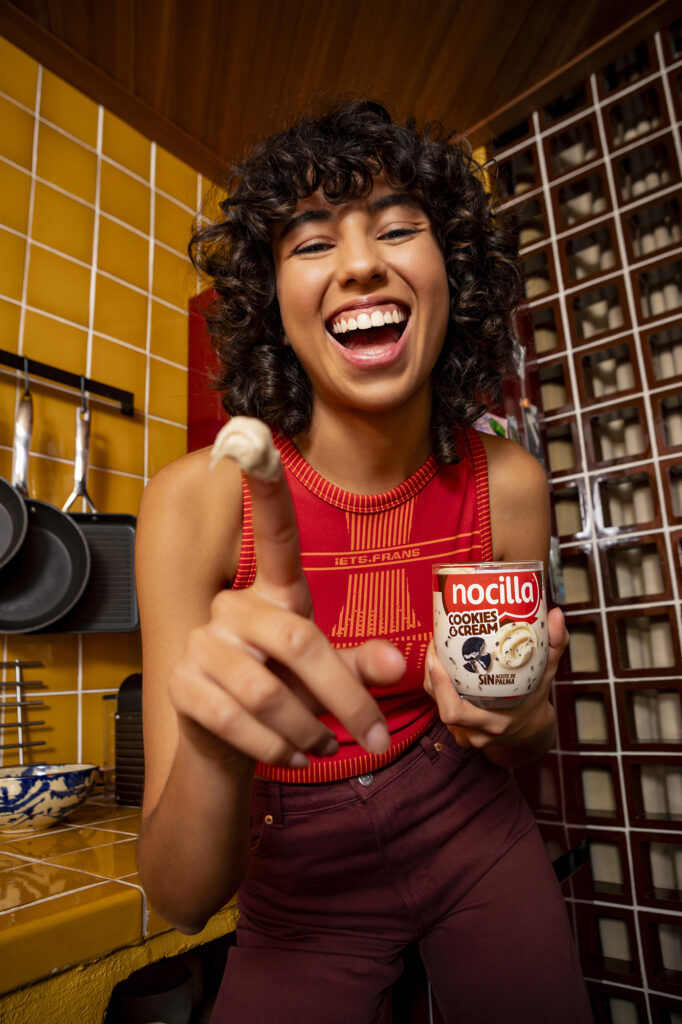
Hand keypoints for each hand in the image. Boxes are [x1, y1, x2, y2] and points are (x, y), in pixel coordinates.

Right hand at [170, 465, 403, 769]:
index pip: (272, 532)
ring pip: (269, 691)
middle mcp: (232, 608)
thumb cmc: (286, 698)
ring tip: (329, 749)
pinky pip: (238, 720)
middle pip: (299, 640)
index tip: (251, 437)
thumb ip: (359, 665)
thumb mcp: (327, 677)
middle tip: (375, 736)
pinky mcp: (180, 684)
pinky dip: (278, 749)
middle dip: (345, 697)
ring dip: (311, 731)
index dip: (265, 489)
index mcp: (273, 594)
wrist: (223, 747)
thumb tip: (398, 662)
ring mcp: (200, 644)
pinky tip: (296, 757)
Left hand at [424, 607, 567, 762]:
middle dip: (433, 675)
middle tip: (435, 645)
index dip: (441, 686)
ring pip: (437, 703)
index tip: (438, 657)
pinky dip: (438, 682)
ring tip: (436, 646)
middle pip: (440, 705)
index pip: (455, 712)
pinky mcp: (457, 726)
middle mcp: (475, 731)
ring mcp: (464, 731)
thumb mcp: (546, 676)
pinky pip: (440, 703)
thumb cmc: (536, 701)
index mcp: (494, 722)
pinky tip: (440, 659)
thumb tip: (557, 616)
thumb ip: (553, 647)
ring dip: (433, 675)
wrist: (530, 730)